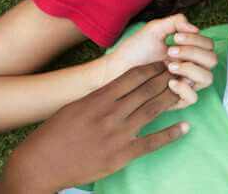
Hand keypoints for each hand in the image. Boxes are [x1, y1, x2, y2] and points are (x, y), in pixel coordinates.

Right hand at [0, 63, 187, 192]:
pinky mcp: (121, 155)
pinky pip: (152, 142)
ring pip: (153, 110)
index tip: (165, 63)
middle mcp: (111, 113)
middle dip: (168, 78)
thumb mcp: (75, 106)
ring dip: (172, 98)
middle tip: (182, 70)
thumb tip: (117, 87)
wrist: (40, 165)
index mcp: (99, 98)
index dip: (153, 68)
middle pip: (147, 90)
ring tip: (187, 90)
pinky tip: (185, 127)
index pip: (133, 76)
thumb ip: (99, 97)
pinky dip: (170, 134)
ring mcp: (118, 134)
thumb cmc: (54, 134)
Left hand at [106, 14, 216, 108]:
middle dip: (194, 52)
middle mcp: (191, 68)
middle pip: (212, 61)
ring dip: (191, 69)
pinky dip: (185, 88)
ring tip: (170, 65)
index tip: (175, 37)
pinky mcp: (175, 100)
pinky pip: (193, 98)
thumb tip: (195, 28)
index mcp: (190, 51)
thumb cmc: (135, 49)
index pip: (209, 46)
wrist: (116, 68)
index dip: (196, 40)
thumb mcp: (156, 29)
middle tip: (171, 50)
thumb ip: (176, 21)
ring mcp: (185, 84)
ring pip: (207, 79)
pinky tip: (169, 80)